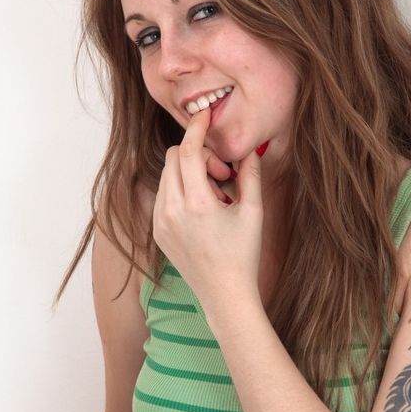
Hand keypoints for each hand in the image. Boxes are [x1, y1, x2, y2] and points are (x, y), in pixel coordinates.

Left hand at [153, 103, 264, 313]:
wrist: (225, 295)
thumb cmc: (243, 255)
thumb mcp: (253, 211)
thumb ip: (250, 174)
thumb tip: (247, 148)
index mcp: (197, 203)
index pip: (189, 150)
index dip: (197, 128)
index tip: (204, 116)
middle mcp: (172, 210)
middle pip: (174, 157)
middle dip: (197, 155)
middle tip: (221, 175)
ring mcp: (160, 222)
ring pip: (166, 175)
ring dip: (188, 173)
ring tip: (214, 196)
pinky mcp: (157, 231)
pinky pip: (163, 195)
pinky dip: (180, 190)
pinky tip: (202, 210)